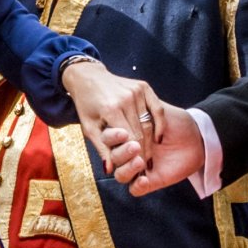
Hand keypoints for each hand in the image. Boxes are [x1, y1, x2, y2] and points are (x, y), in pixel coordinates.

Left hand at [60, 60, 165, 175]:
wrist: (89, 77)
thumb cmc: (87, 105)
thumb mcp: (89, 128)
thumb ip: (101, 148)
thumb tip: (109, 170)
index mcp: (111, 109)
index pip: (130, 139)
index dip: (135, 156)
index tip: (138, 168)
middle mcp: (126, 98)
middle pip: (142, 132)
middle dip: (144, 151)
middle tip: (146, 165)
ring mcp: (136, 91)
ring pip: (149, 123)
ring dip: (151, 142)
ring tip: (150, 155)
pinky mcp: (143, 86)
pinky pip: (157, 109)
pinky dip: (160, 125)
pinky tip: (158, 138)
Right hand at [108, 104, 205, 193]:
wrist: (197, 135)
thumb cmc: (176, 121)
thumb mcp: (157, 110)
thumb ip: (138, 111)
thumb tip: (119, 104)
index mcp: (126, 135)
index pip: (108, 139)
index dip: (112, 137)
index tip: (122, 132)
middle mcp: (128, 153)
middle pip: (112, 158)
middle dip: (121, 153)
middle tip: (134, 146)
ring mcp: (138, 168)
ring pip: (120, 175)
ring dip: (127, 168)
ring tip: (141, 161)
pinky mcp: (150, 182)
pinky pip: (135, 189)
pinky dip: (137, 185)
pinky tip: (145, 179)